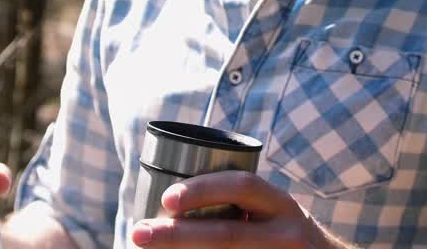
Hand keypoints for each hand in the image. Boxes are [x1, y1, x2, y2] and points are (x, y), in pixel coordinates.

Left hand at [129, 171, 346, 248]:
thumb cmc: (287, 239)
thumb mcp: (273, 215)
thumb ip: (239, 206)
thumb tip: (168, 205)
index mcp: (280, 204)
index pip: (241, 187)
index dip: (202, 189)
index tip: (166, 199)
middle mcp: (287, 232)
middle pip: (227, 234)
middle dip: (177, 236)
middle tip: (139, 233)